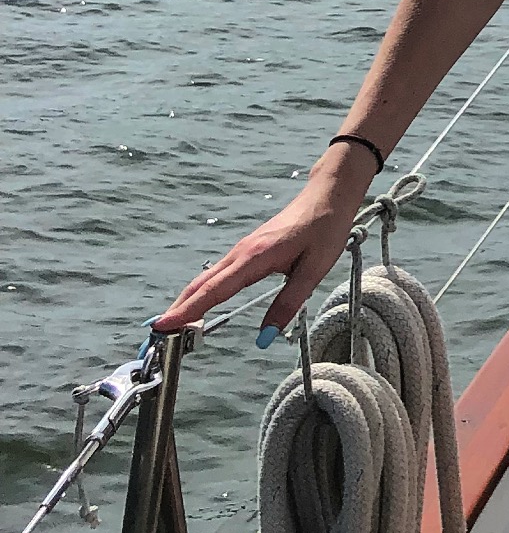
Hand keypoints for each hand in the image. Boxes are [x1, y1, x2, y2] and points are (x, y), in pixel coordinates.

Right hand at [152, 152, 371, 340]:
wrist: (328, 194)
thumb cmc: (324, 228)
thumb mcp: (314, 269)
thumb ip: (289, 303)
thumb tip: (265, 338)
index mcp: (255, 257)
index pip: (214, 289)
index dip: (188, 310)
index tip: (163, 326)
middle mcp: (241, 253)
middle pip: (201, 285)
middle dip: (178, 310)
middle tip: (156, 335)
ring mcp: (241, 250)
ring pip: (206, 279)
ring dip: (186, 302)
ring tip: (169, 327)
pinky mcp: (246, 250)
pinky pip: (216, 274)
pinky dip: (200, 292)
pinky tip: (196, 305)